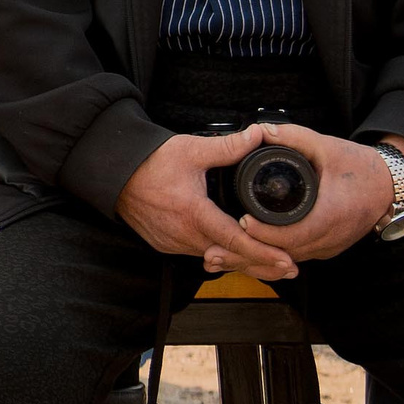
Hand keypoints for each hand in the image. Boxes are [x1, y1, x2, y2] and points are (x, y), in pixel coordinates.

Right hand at [114, 127, 300, 280]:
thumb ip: (228, 146)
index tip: (287, 260)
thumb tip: (258, 135)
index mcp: (193, 213)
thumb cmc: (149, 161)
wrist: (113, 173)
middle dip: (262, 265)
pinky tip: (234, 254)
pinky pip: (198, 254)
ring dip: (241, 262)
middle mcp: (183, 234)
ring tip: (270, 263)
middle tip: (290, 268)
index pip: (235, 241)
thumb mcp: (191, 150)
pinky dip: (219, 256)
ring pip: (215, 259)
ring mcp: (173, 243)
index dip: (263, 253)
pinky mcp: (165, 244)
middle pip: (230, 258)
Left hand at [238, 127, 403, 263]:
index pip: (293, 234)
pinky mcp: (327, 248)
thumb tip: (261, 130)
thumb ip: (295, 137)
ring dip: (257, 258)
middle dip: (250, 251)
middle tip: (218, 246)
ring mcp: (330, 247)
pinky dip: (272, 256)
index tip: (241, 222)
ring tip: (224, 253)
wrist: (389, 186)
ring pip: (288, 260)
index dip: (265, 232)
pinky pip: (295, 257)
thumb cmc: (361, 166)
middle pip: (285, 254)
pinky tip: (248, 252)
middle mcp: (332, 237)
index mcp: (332, 214)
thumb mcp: (327, 146)